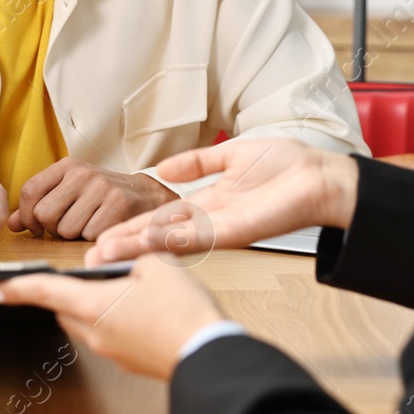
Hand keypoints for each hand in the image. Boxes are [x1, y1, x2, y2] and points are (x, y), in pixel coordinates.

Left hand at [0, 255, 224, 379]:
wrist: (208, 355)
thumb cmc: (183, 310)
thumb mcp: (155, 263)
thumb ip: (124, 254)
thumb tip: (104, 260)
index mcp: (92, 306)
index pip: (44, 292)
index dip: (17, 289)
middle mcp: (94, 332)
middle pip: (65, 307)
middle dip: (68, 291)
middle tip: (93, 273)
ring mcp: (111, 350)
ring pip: (87, 321)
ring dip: (93, 304)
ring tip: (125, 287)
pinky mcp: (129, 360)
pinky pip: (109, 334)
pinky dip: (113, 319)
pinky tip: (141, 309)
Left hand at [9, 158, 176, 239]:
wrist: (145, 195)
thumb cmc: (99, 197)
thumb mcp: (68, 192)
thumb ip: (38, 206)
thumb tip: (10, 224)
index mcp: (67, 166)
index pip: (30, 191)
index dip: (26, 215)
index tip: (35, 227)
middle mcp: (83, 173)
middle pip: (44, 214)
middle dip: (51, 229)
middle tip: (65, 227)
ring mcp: (101, 188)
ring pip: (65, 229)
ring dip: (72, 235)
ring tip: (86, 225)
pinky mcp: (117, 205)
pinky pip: (88, 235)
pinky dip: (92, 238)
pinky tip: (101, 228)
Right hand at [85, 138, 358, 265]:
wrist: (320, 176)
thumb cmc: (287, 165)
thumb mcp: (231, 155)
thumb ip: (197, 162)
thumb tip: (163, 168)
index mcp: (207, 203)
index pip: (160, 219)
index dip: (132, 227)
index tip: (103, 237)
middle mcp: (209, 221)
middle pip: (158, 236)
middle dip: (125, 245)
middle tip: (93, 258)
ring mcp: (220, 229)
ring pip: (170, 240)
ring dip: (138, 247)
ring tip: (108, 254)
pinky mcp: (235, 231)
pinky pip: (197, 235)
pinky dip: (171, 238)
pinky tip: (147, 242)